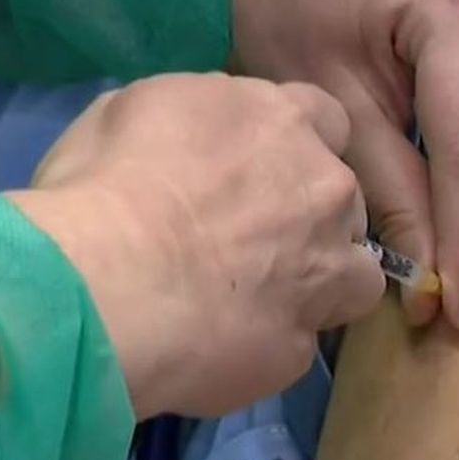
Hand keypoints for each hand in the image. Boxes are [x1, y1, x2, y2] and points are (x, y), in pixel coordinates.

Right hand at [7, 74, 383, 417]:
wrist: (108, 284)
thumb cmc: (103, 184)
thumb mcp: (124, 111)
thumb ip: (184, 121)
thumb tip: (185, 141)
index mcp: (280, 119)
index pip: (325, 118)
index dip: (295, 146)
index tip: (258, 169)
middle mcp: (322, 189)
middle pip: (342, 200)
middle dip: (309, 217)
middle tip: (248, 241)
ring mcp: (324, 271)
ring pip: (355, 276)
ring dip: (320, 284)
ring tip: (259, 302)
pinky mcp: (301, 345)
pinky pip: (300, 342)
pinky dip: (271, 343)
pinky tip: (223, 347)